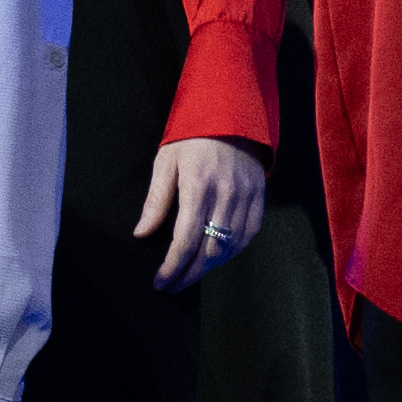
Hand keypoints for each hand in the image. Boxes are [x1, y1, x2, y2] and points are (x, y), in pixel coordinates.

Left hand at [133, 134, 272, 289]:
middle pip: (210, 249)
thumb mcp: (165, 162)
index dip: (173, 266)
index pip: (185, 239)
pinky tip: (217, 257)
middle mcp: (225, 194)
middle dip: (190, 273)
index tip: (161, 282)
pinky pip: (249, 234)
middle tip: (174, 285)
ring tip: (191, 273)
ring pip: (231, 246)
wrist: (231, 115)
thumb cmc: (192, 139)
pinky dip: (232, 251)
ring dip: (210, 266)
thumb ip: (156, 200)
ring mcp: (246, 196)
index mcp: (197, 185)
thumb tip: (142, 233)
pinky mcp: (260, 196)